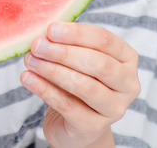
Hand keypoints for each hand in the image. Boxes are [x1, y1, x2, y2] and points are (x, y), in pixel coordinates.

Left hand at [20, 22, 139, 147]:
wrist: (75, 124)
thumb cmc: (78, 81)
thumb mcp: (77, 59)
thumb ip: (67, 45)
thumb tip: (43, 34)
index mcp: (127, 59)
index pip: (105, 40)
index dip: (76, 34)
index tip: (50, 29)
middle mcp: (128, 84)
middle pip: (98, 64)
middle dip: (64, 52)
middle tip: (37, 45)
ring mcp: (114, 108)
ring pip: (84, 86)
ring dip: (53, 70)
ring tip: (31, 61)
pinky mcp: (94, 127)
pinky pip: (67, 105)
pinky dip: (44, 89)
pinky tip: (28, 78)